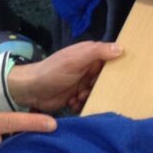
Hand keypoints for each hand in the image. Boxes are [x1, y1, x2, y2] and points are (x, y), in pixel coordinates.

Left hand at [7, 42, 122, 112]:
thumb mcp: (75, 60)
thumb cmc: (53, 71)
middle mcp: (87, 68)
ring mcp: (81, 82)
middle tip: (88, 89)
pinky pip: (88, 102)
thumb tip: (121, 48)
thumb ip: (97, 52)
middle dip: (100, 87)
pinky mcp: (76, 96)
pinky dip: (82, 104)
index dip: (114, 69)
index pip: (110, 59)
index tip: (113, 78)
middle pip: (105, 79)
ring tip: (77, 97)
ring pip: (97, 92)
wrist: (30, 90)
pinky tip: (73, 103)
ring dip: (89, 97)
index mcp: (89, 55)